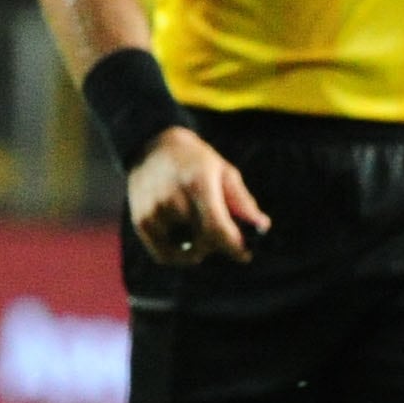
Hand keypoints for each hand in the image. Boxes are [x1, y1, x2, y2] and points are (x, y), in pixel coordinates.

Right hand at [129, 127, 265, 267]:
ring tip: (201, 229)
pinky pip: (164, 255)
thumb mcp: (224, 172)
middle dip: (219, 245)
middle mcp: (172, 199)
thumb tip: (262, 227)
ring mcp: (153, 212)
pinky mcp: (141, 222)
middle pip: (203, 242)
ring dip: (200, 249)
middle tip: (225, 236)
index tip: (245, 254)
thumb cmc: (196, 161)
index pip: (217, 228)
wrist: (151, 147)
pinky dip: (179, 255)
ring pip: (185, 250)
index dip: (233, 247)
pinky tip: (187, 243)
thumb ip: (242, 201)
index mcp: (197, 183)